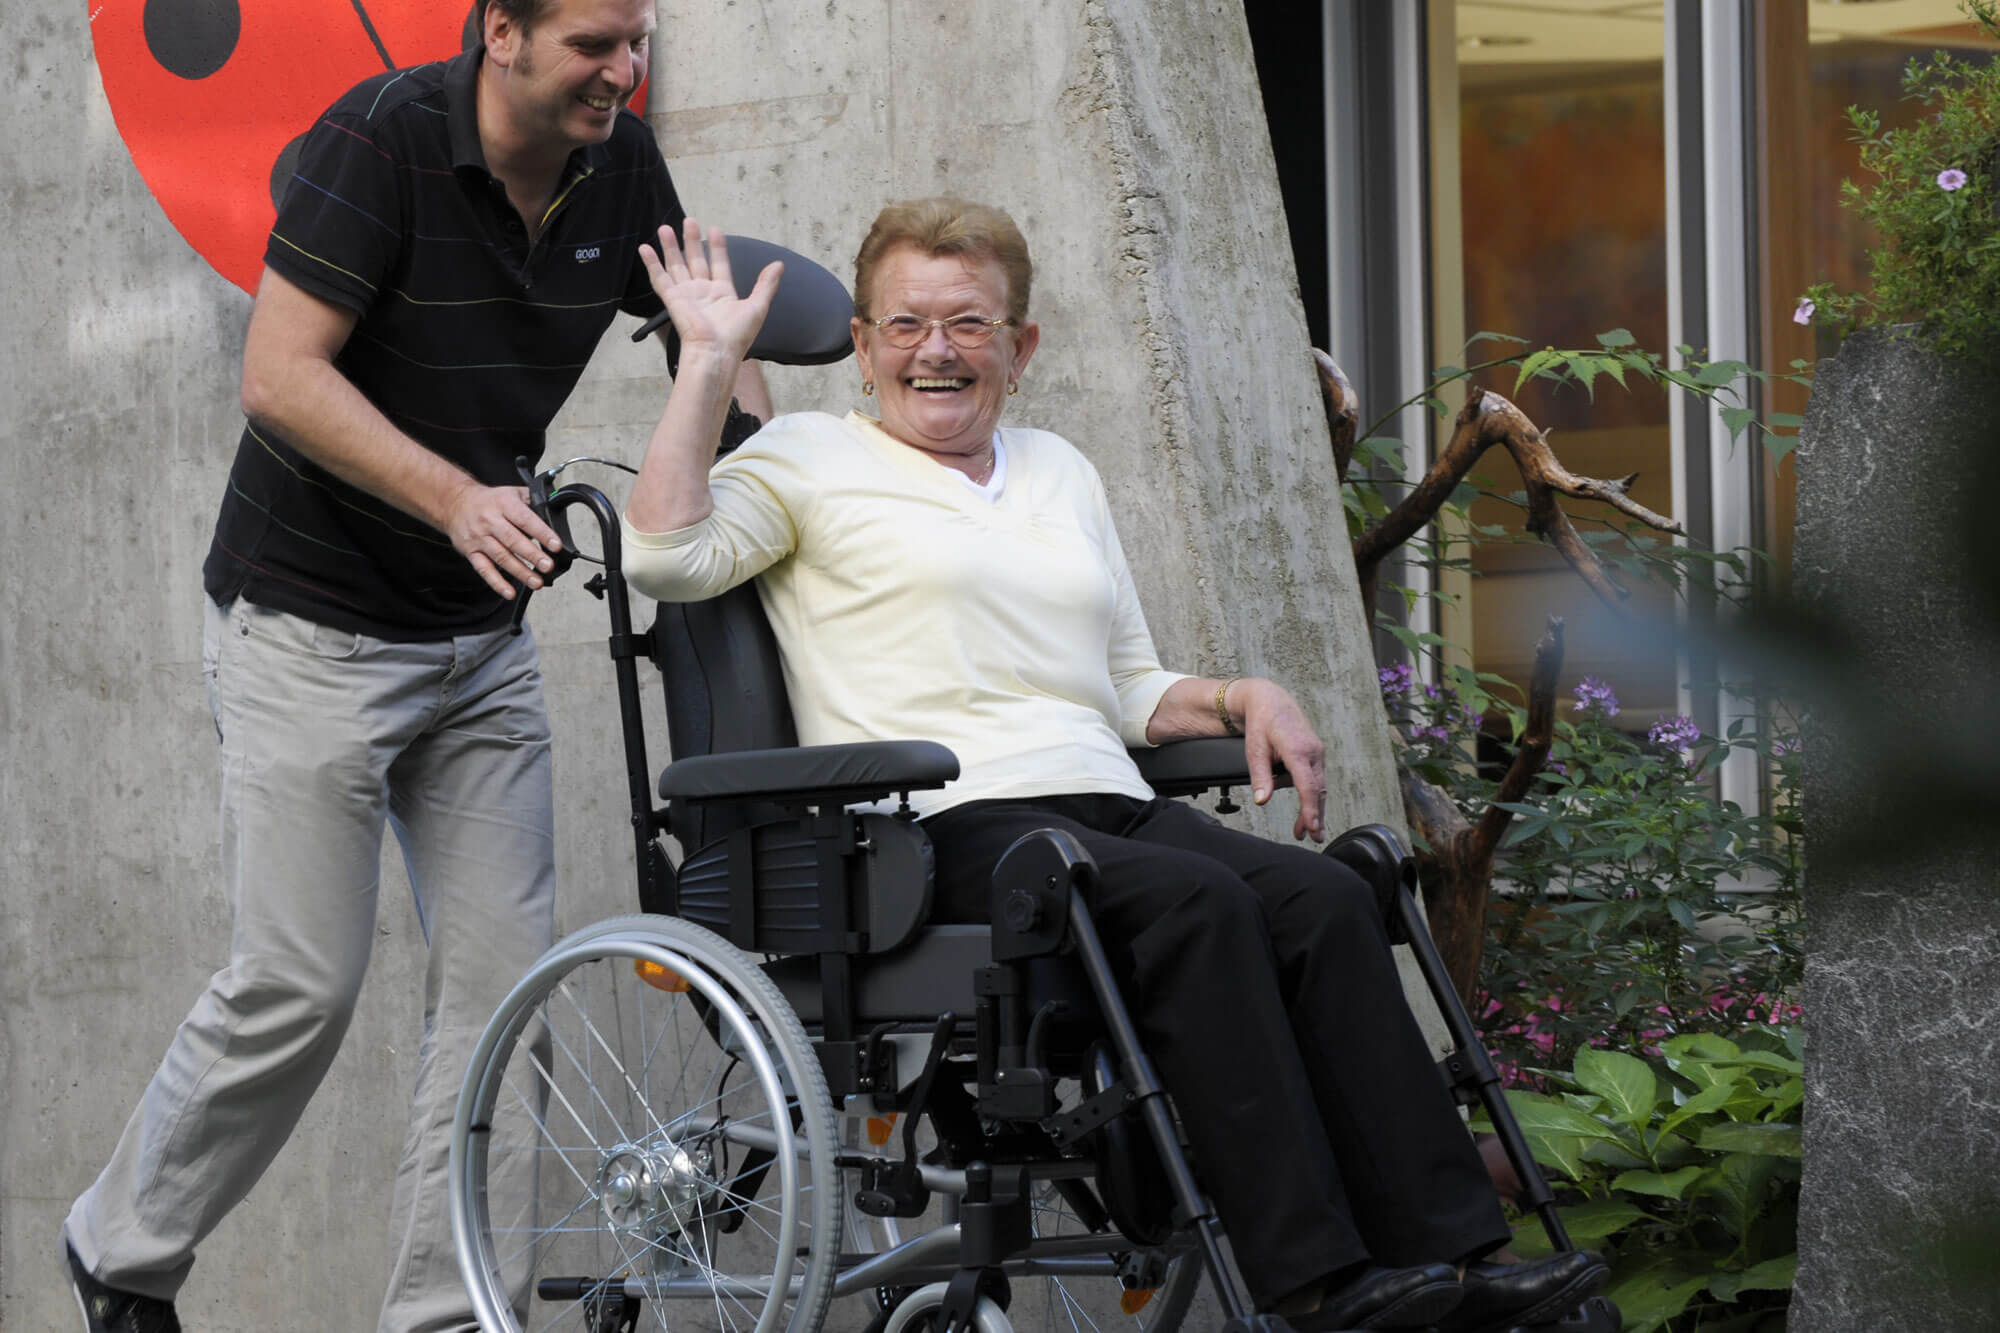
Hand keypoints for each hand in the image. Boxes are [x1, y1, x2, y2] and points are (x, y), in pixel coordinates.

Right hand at [443, 481, 563, 598]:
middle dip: (533, 555)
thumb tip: (553, 512)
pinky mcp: (471, 552)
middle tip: (548, 566)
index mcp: (504, 504)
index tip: (555, 545)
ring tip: (537, 582)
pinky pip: (484, 570)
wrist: (456, 503)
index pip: (525, 520)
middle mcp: (490, 521)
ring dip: (520, 572)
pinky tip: (509, 592)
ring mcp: (479, 538)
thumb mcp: (512, 492)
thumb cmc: (488, 501)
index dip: (542, 533)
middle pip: (513, 541)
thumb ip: (532, 501)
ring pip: (501, 557)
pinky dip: (497, 583)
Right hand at [637, 219, 781, 361]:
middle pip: (695, 260)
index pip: (719, 263)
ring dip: (670, 247)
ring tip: (665, 227)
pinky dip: (651, 264)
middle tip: (689, 221)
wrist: (716, 353)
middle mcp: (703, 292)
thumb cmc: (736, 336)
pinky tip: (644, 248)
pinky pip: (660, 278)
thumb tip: (779, 265)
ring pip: (676, 265)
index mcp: (723, 293)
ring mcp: (687, 295)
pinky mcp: (673, 300)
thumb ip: (766, 284)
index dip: (717, 246)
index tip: (714, 229)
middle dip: (692, 240)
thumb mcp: (757, 306)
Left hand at [1237, 678, 1328, 840]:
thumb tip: (1262, 800)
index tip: (1311, 828)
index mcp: (1298, 749)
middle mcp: (1313, 751)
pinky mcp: (1315, 754)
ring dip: (1313, 808)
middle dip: (1315, 816)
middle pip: (1318, 790)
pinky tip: (1303, 807)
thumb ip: (1260, 776)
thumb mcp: (1254, 750)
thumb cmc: (1261, 724)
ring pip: (1319, 786)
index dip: (1310, 809)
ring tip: (1303, 830)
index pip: (1307, 785)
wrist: (1270, 700)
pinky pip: (1315, 778)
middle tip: (1313, 838)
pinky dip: (1311, 794)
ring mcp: (1317, 752)